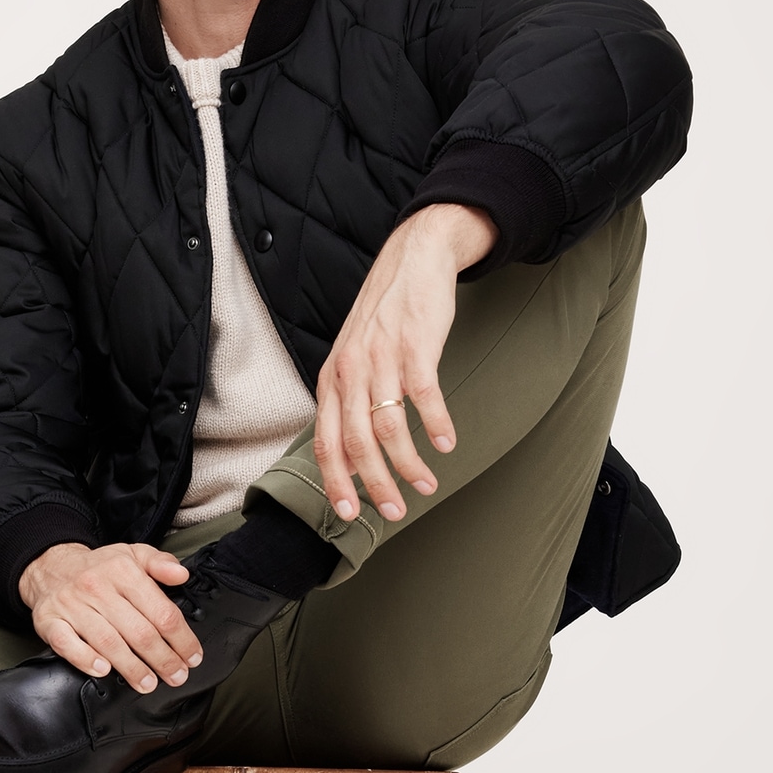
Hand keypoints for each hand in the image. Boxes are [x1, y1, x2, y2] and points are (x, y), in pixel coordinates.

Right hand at [18, 542, 202, 691]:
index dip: (181, 638)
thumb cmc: (98, 568)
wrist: (51, 567)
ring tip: (148, 683)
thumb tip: (181, 575)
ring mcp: (71, 605)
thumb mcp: (132, 554)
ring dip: (131, 667)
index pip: (161, 611)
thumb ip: (160, 563)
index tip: (192, 656)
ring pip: (107, 642)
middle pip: (138, 631)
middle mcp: (96, 587)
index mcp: (122, 570)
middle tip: (176, 676)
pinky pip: (67, 643)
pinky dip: (85, 659)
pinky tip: (103, 670)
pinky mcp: (49, 620)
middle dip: (162, 659)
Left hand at [314, 203, 495, 522]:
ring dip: (409, 463)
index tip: (350, 514)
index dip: (336, 482)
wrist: (412, 258)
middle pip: (356, 442)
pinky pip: (424, 395)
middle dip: (375, 484)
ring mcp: (382, 357)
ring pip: (389, 425)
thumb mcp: (351, 358)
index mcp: (331, 379)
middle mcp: (350, 371)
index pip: (325, 442)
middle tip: (395, 511)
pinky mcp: (416, 344)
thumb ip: (347, 402)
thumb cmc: (383, 317)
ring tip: (427, 484)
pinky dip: (436, 424)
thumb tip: (349, 456)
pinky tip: (447, 444)